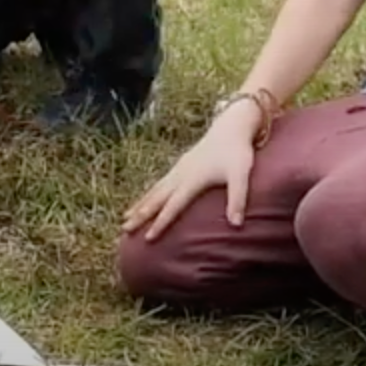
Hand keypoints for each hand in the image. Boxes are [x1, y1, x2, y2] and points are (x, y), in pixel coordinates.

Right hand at [121, 106, 262, 240]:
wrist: (231, 126)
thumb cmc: (237, 152)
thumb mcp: (241, 175)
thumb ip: (238, 199)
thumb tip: (236, 225)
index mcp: (192, 179)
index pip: (173, 206)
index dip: (160, 223)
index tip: (147, 238)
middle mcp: (180, 174)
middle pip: (156, 198)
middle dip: (140, 215)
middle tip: (124, 229)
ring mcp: (178, 169)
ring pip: (154, 190)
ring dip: (139, 205)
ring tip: (125, 218)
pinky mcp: (179, 167)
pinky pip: (159, 184)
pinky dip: (147, 195)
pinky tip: (143, 201)